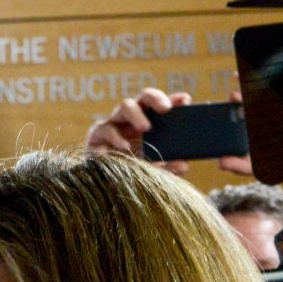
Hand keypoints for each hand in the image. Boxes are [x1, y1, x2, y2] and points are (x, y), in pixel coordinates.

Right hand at [83, 89, 250, 176]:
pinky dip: (116, 138)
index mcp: (146, 122)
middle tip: (166, 109)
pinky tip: (124, 147)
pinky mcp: (96, 134)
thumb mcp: (149, 167)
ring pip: (125, 106)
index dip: (173, 99)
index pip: (161, 106)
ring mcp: (113, 124)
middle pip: (143, 97)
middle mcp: (130, 119)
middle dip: (155, 98)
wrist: (97, 184)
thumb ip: (167, 166)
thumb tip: (183, 165)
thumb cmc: (126, 170)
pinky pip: (106, 130)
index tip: (185, 100)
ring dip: (137, 115)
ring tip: (146, 128)